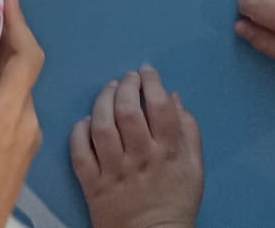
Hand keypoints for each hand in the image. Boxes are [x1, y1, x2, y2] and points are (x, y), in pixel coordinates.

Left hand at [70, 68, 203, 227]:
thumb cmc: (176, 201)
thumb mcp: (194, 167)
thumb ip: (189, 130)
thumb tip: (174, 96)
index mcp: (168, 153)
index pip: (159, 107)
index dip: (152, 83)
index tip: (147, 73)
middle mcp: (140, 158)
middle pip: (128, 112)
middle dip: (126, 86)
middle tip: (128, 78)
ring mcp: (113, 171)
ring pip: (102, 127)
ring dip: (103, 102)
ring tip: (108, 90)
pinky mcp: (92, 184)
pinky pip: (80, 153)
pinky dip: (79, 132)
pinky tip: (86, 122)